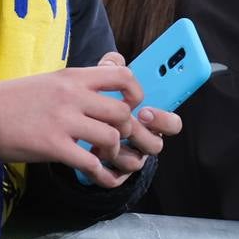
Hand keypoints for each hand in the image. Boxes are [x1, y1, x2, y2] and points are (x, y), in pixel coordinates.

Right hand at [0, 52, 143, 188]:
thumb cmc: (18, 99)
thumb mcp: (53, 79)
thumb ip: (82, 81)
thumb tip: (112, 74)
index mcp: (73, 76)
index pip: (121, 74)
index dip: (135, 93)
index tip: (130, 106)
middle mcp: (72, 95)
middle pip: (122, 112)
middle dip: (127, 130)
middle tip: (117, 137)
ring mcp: (63, 121)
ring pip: (111, 137)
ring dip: (114, 152)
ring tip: (103, 155)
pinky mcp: (53, 146)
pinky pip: (91, 164)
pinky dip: (102, 174)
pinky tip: (99, 176)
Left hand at [92, 53, 183, 176]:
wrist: (66, 124)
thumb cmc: (93, 102)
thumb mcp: (100, 80)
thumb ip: (110, 68)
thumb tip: (113, 60)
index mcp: (148, 118)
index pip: (171, 123)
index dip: (163, 119)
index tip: (145, 110)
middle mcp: (143, 139)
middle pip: (156, 145)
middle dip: (141, 134)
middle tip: (123, 125)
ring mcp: (129, 157)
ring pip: (136, 162)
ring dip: (120, 151)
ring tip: (100, 138)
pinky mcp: (112, 172)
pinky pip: (114, 178)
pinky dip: (104, 169)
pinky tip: (90, 153)